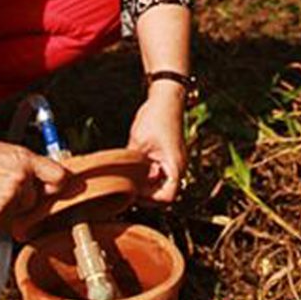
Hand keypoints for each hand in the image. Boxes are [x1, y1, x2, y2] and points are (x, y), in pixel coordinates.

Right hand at [0, 136, 67, 227]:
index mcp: (25, 159)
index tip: (57, 189)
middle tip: (8, 187)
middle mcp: (21, 177)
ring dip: (13, 207)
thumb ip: (29, 166)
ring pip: (23, 210)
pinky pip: (8, 220)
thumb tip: (51, 178)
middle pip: (39, 198)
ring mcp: (10, 196)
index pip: (59, 176)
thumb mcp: (7, 152)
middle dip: (28, 197)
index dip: (59, 185)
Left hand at [126, 86, 185, 204]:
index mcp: (174, 167)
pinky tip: (135, 168)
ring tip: (130, 177)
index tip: (133, 192)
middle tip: (128, 187)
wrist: (166, 99)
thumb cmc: (155, 117)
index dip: (148, 200)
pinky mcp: (169, 158)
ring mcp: (174, 164)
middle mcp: (178, 168)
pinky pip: (159, 175)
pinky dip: (147, 176)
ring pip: (160, 185)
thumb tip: (121, 183)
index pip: (166, 199)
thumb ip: (133, 166)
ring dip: (146, 185)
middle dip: (146, 195)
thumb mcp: (137, 143)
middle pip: (163, 195)